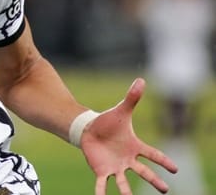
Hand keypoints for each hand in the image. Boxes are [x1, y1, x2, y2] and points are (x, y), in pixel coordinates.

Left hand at [80, 78, 177, 193]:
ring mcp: (115, 167)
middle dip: (154, 180)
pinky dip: (101, 192)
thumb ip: (132, 98)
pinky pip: (102, 184)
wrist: (89, 130)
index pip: (153, 154)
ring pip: (124, 182)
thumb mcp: (121, 110)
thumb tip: (141, 80)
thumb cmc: (108, 122)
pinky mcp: (101, 170)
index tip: (175, 169)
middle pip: (143, 172)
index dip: (164, 161)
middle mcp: (128, 160)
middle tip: (165, 190)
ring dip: (127, 191)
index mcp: (135, 147)